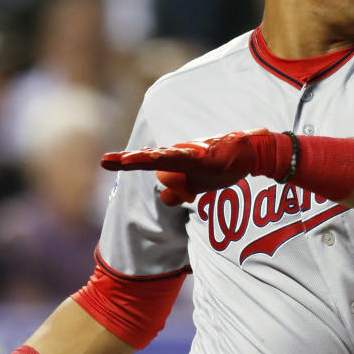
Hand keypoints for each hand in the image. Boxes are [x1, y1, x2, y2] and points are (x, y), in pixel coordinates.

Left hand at [102, 130, 290, 205]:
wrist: (249, 155)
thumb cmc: (224, 166)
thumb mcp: (197, 185)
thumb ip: (180, 190)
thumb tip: (165, 198)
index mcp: (175, 162)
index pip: (146, 162)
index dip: (126, 162)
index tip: (105, 161)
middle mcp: (179, 155)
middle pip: (148, 159)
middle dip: (126, 160)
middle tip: (104, 160)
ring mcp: (191, 154)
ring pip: (162, 158)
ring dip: (143, 159)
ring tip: (124, 161)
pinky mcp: (204, 156)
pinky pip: (184, 158)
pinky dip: (170, 158)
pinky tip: (157, 157)